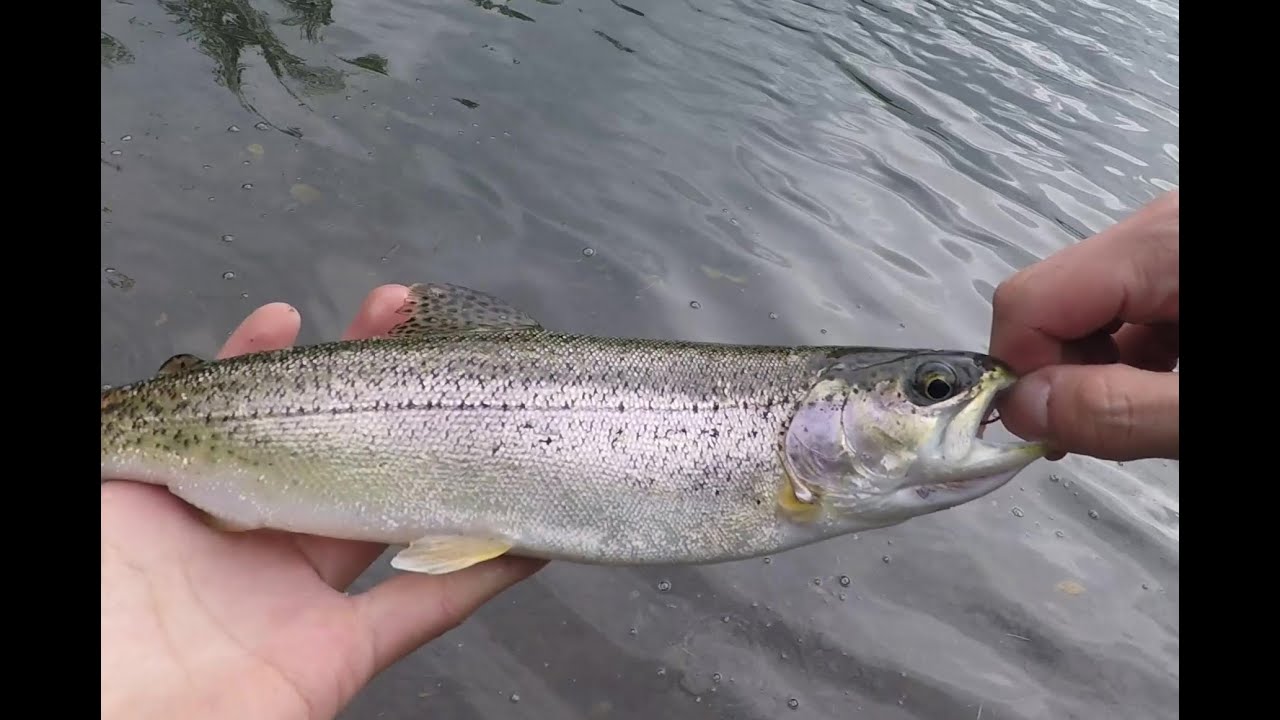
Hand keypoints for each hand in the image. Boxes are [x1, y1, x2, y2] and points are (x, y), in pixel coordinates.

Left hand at [101, 285, 545, 719]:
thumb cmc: (91, 611)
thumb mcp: (108, 494)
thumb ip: (133, 429)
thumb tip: (179, 367)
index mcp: (187, 509)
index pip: (236, 422)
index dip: (268, 366)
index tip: (293, 318)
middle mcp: (249, 547)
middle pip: (326, 452)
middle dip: (367, 385)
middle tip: (399, 322)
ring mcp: (296, 599)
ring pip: (386, 519)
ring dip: (435, 463)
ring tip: (473, 399)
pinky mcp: (337, 655)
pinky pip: (423, 609)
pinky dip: (479, 574)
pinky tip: (523, 532)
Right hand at [990, 190, 1178, 460]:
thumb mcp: (1207, 412)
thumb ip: (1121, 410)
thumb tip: (1019, 408)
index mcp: (1161, 245)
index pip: (1029, 300)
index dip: (1022, 371)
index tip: (1061, 434)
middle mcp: (1156, 229)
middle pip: (1050, 300)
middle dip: (1060, 374)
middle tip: (1111, 433)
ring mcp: (1168, 243)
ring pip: (1085, 308)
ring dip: (1094, 371)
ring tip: (1148, 417)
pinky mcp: (1181, 263)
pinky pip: (1126, 307)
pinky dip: (1127, 357)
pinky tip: (1161, 392)